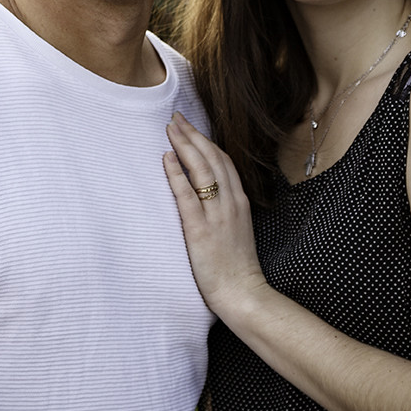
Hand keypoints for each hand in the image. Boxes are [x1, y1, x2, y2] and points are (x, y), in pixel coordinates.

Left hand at [164, 112, 266, 314]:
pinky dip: (176, 174)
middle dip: (193, 135)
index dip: (205, 141)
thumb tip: (209, 193)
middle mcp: (231, 202)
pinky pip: (187, 195)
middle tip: (176, 117)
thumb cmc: (237, 266)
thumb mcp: (237, 229)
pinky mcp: (200, 230)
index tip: (190, 126)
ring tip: (170, 129)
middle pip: (212, 158)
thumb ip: (226, 209)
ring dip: (184, 145)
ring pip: (201, 170)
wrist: (243, 293)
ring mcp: (217, 214)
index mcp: (239, 201)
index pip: (223, 161)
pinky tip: (166, 159)